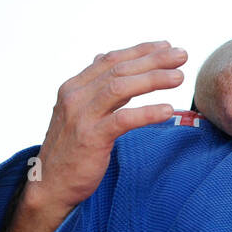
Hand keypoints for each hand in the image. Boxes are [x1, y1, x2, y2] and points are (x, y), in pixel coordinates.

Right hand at [27, 41, 186, 214]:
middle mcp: (75, 97)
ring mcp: (81, 117)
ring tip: (180, 77)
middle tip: (182, 55)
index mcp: (74, 88)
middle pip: (119, 70)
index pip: (110, 60)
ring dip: (153, 79)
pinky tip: (168, 110)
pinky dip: (146, 113)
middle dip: (154, 60)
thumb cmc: (70, 150)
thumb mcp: (78, 112)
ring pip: (121, 88)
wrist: (49, 185)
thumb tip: (103, 58)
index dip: (140, 51)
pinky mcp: (91, 138)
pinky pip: (123, 120)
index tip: (166, 46)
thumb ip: (93, 87)